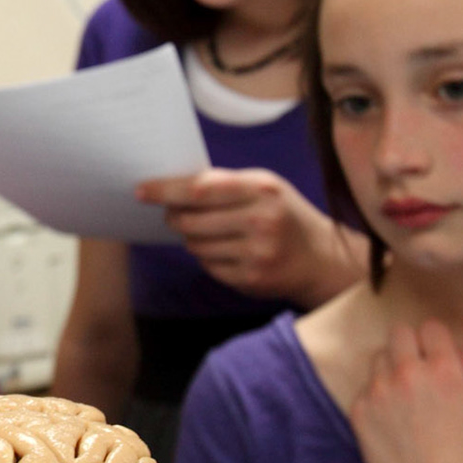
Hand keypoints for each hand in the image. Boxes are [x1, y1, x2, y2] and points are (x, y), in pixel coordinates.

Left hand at [136, 168, 360, 307]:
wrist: (320, 258)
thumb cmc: (283, 215)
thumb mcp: (264, 188)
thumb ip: (224, 184)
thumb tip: (171, 187)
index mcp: (262, 189)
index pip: (200, 187)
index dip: (166, 190)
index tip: (142, 191)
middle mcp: (260, 220)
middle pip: (191, 220)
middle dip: (174, 217)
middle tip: (172, 215)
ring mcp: (256, 252)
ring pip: (195, 245)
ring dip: (192, 238)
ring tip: (209, 232)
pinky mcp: (251, 278)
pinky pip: (208, 266)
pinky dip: (207, 258)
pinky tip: (225, 251)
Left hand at [349, 322, 462, 462]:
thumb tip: (461, 353)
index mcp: (444, 370)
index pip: (431, 327)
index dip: (436, 340)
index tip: (437, 356)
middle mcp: (407, 374)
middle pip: (399, 332)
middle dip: (410, 345)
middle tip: (418, 368)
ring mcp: (379, 392)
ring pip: (378, 358)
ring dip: (391, 369)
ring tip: (405, 395)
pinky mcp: (359, 411)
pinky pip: (365, 388)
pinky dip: (376, 397)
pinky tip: (392, 419)